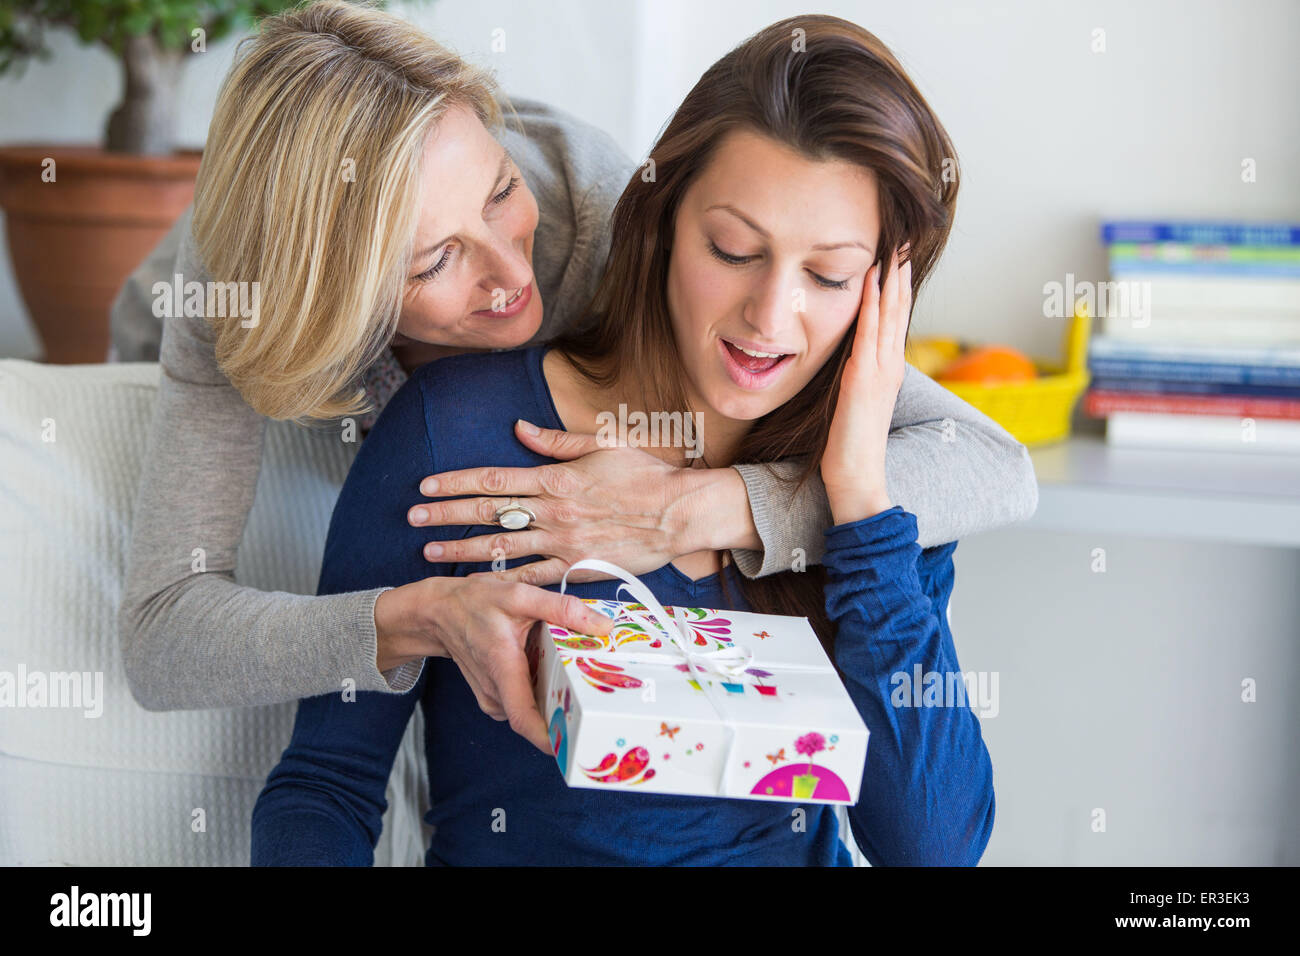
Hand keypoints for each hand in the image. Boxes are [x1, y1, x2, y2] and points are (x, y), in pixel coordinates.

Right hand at [373, 575, 612, 752]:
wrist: (440, 613)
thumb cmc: (476, 602)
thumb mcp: (519, 594)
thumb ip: (562, 609)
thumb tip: (603, 627)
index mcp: (503, 668)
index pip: (524, 718)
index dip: (550, 738)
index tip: (576, 745)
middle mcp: (496, 691)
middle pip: (535, 719)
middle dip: (567, 717)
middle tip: (601, 710)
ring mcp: (493, 697)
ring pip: (530, 711)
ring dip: (556, 705)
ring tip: (585, 690)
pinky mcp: (495, 696)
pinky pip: (524, 703)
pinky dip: (542, 695)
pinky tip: (557, 676)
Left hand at [405, 422, 759, 584]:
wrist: (679, 513)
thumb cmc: (647, 475)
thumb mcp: (602, 444)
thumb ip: (557, 441)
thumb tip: (520, 428)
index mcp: (555, 478)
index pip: (493, 478)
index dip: (455, 482)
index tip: (426, 486)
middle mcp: (552, 511)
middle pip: (487, 512)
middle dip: (445, 515)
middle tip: (412, 517)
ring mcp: (562, 541)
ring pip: (501, 547)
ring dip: (461, 549)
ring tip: (430, 550)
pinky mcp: (577, 566)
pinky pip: (532, 575)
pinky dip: (502, 578)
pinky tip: (476, 581)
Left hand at [821, 246, 911, 524]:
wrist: (856, 477)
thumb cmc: (849, 446)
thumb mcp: (852, 402)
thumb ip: (852, 378)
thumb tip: (844, 360)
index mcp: (886, 369)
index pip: (893, 318)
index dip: (895, 286)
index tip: (894, 255)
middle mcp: (889, 365)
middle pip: (898, 308)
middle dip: (899, 272)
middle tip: (901, 236)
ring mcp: (880, 370)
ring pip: (889, 313)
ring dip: (890, 277)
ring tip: (892, 244)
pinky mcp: (864, 377)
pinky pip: (869, 331)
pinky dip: (873, 302)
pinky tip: (872, 278)